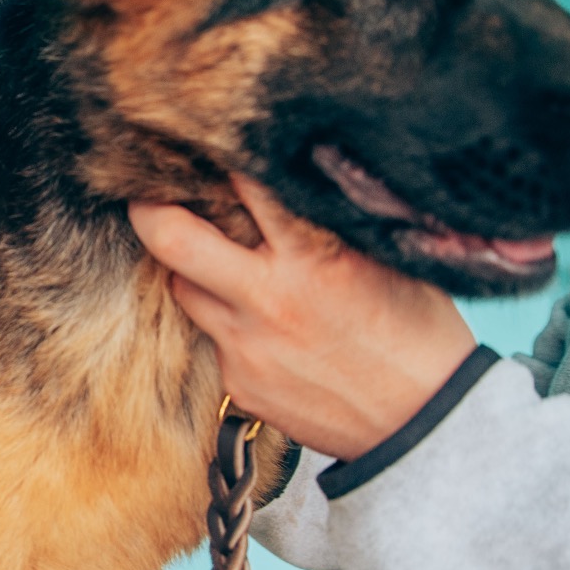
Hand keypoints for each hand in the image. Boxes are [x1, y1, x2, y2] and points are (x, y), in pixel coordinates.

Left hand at [128, 175, 477, 460]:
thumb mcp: (385, 261)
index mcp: (312, 259)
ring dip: (188, 271)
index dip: (216, 156)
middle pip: (171, 239)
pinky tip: (256, 324)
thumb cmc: (417, 334)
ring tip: (208, 259)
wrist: (426, 426)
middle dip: (148, 208)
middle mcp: (267, 301)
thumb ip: (327, 224)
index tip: (198, 142)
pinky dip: (224, 324)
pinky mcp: (238, 385)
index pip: (243, 185)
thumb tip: (289, 177)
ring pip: (182, 290)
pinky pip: (211, 340)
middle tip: (142, 193)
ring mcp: (245, 348)